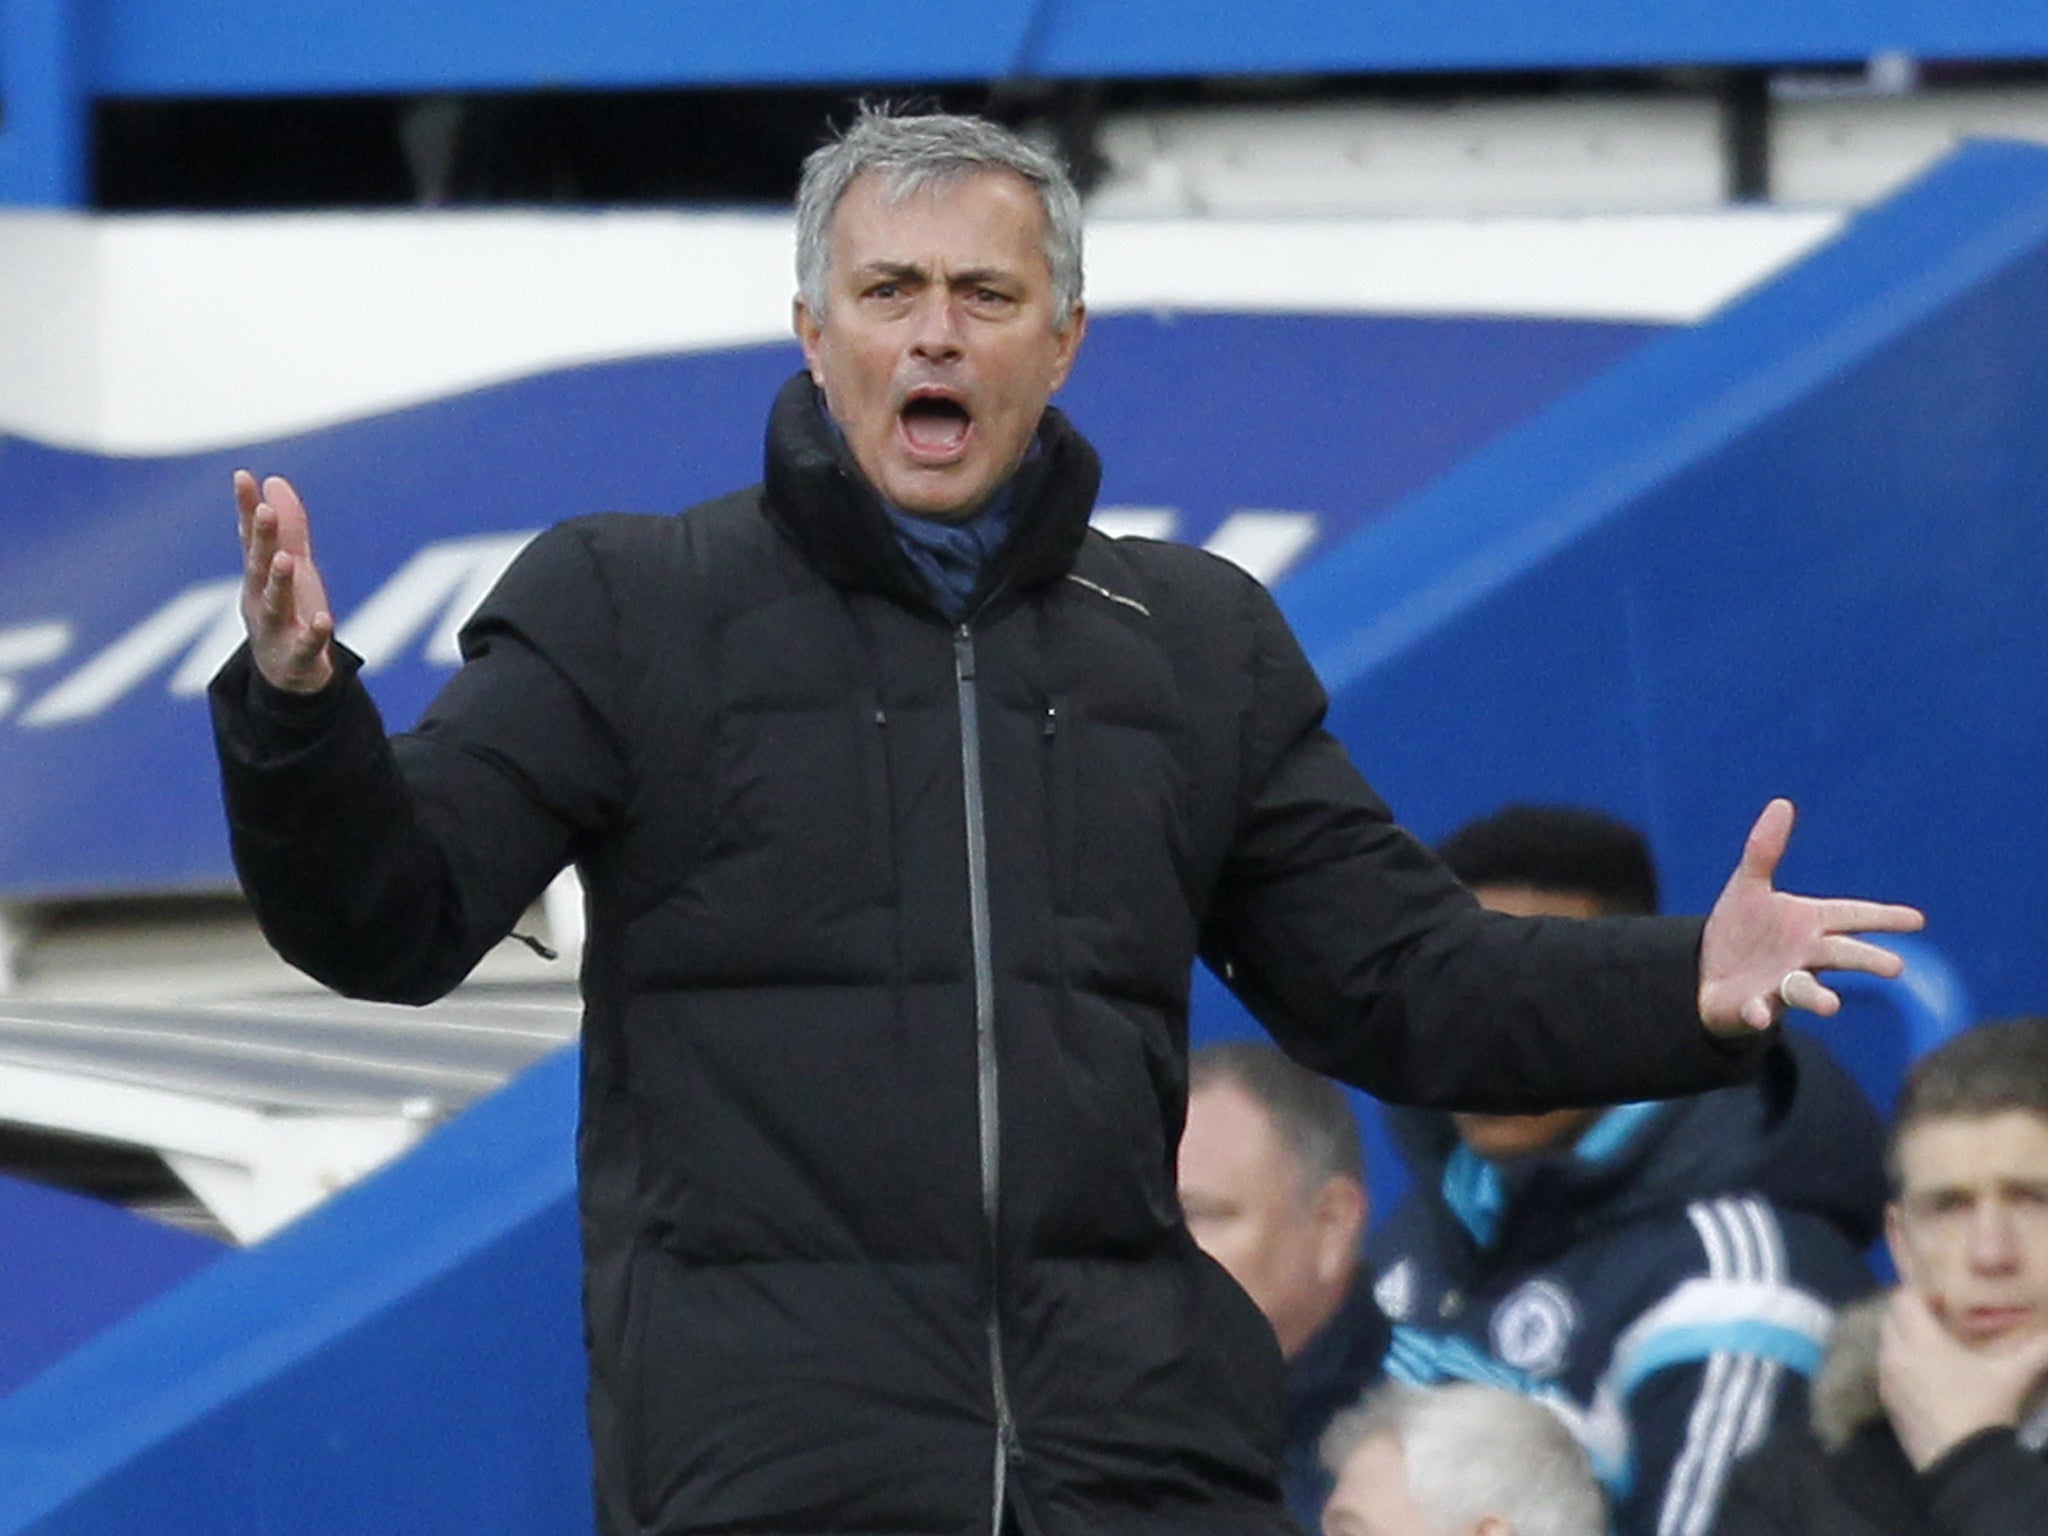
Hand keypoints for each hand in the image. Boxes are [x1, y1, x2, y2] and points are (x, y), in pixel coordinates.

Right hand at [236, 470, 335, 693]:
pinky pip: (305, 646)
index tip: (242, 476)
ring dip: (279, 583)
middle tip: (264, 511)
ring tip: (287, 560)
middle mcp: (260, 600)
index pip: (251, 537)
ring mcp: (276, 630)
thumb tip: (275, 480)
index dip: (246, 507)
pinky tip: (323, 620)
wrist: (288, 677)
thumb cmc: (288, 613)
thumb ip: (287, 528)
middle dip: (262, 539)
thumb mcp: (291, 568)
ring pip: (275, 604)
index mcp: (258, 577)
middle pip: (259, 566)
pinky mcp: (297, 658)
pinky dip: (313, 634)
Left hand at [1696, 798, 1923, 1036]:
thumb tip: (1781, 803)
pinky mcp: (1753, 1006)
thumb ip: (1765, 850)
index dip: (1882, 916)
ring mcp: (1781, 984)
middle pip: (1840, 954)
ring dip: (1816, 996)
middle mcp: (1804, 956)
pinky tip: (1757, 1012)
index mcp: (1809, 923)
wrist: (1708, 971)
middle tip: (1895, 967)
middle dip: (1866, 959)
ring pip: (1805, 989)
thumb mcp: (1748, 885)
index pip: (1851, 916)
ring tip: (1831, 1005)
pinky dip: (1759, 1012)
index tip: (1917, 920)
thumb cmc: (1742, 929)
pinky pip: (1759, 1011)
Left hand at [1880, 1285, 2047, 1470]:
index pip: (1902, 1298)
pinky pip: (1888, 1370)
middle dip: (1910, 1313)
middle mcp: (1894, 1354)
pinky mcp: (1888, 1403)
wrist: (1961, 1464)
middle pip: (1890, 1318)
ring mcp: (1887, 1380)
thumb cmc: (1982, 1409)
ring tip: (1937, 1347)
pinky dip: (1902, 1363)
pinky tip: (1930, 1377)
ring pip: (1887, 1344)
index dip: (1920, 1293)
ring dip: (1905, 1337)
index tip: (1944, 1301)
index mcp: (1919, 1340)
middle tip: (1940, 1320)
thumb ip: (2036, 1350)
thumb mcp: (2012, 1376)